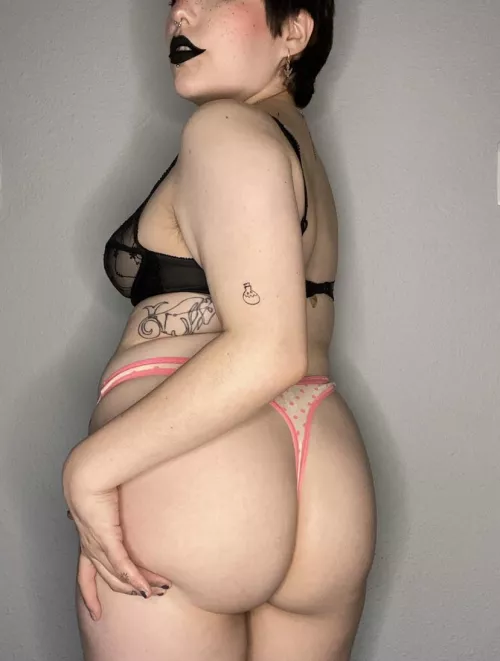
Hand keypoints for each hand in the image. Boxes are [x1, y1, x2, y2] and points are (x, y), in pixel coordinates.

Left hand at [63, 453, 171, 620]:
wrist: (89, 470)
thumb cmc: (97, 477)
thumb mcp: (106, 496)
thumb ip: (113, 503)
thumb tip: (115, 498)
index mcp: (86, 537)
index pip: (85, 575)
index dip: (90, 595)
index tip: (96, 613)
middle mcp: (89, 545)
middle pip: (108, 578)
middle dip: (129, 590)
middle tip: (150, 594)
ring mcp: (96, 544)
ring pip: (118, 575)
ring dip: (140, 584)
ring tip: (159, 588)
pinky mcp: (107, 538)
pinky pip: (122, 565)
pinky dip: (136, 578)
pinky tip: (147, 586)